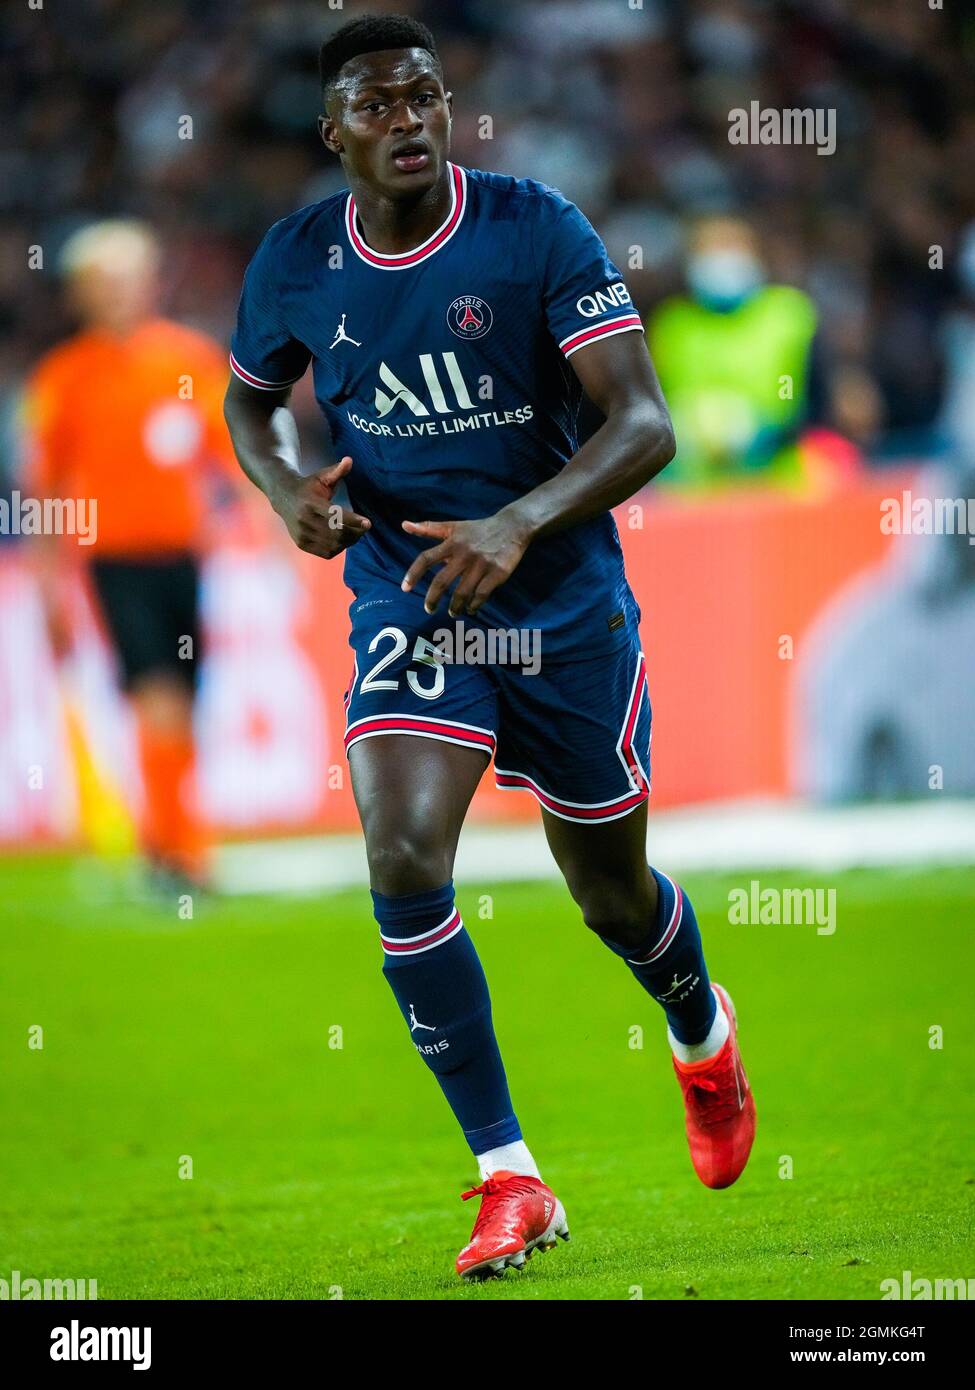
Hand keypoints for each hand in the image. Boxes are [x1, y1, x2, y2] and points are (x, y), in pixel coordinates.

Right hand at [273, 456, 369, 557]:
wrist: (283, 496)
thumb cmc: (309, 486)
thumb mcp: (322, 476)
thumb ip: (337, 470)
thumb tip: (349, 460)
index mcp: (310, 504)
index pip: (335, 516)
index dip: (353, 521)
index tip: (368, 523)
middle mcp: (304, 521)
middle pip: (337, 533)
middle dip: (355, 532)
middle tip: (364, 527)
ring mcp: (302, 534)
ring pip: (333, 545)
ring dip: (349, 541)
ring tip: (356, 533)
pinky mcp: (302, 544)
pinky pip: (326, 552)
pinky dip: (339, 548)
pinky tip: (344, 540)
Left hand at [401, 511, 532, 615]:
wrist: (512, 527)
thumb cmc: (478, 529)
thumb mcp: (453, 526)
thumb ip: (428, 528)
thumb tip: (404, 525)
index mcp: (451, 543)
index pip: (426, 559)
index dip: (413, 574)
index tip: (405, 589)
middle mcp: (464, 554)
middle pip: (442, 581)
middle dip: (432, 599)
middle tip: (429, 609)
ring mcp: (481, 565)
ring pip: (462, 593)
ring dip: (455, 607)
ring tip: (453, 612)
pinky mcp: (497, 573)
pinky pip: (481, 595)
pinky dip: (474, 605)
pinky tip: (471, 608)